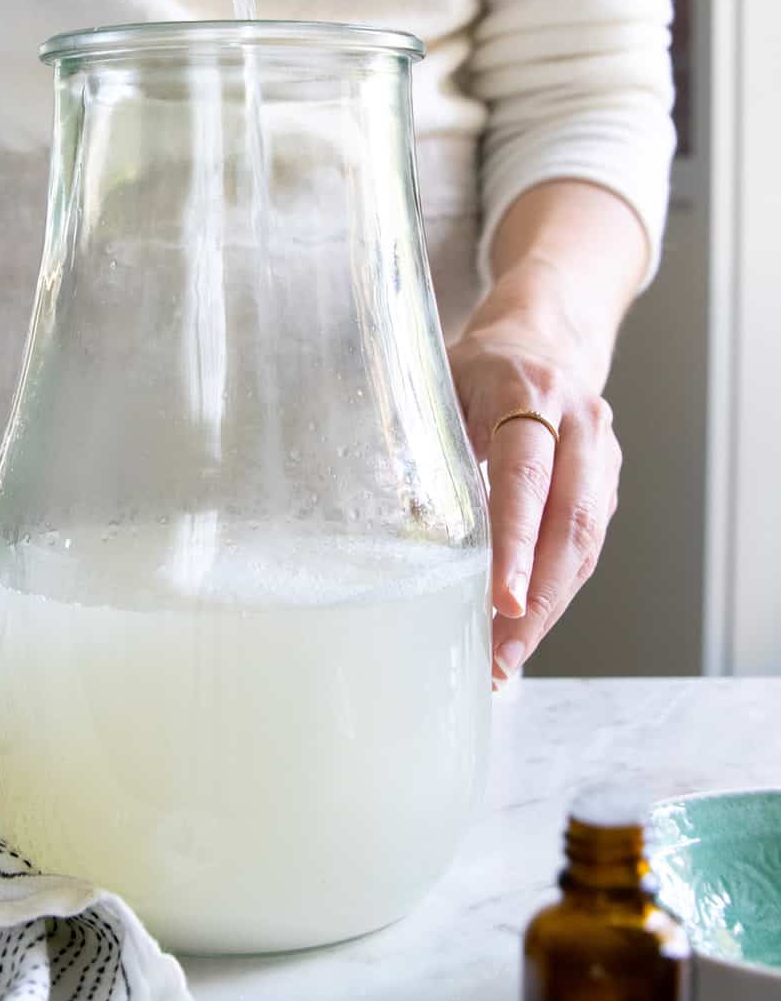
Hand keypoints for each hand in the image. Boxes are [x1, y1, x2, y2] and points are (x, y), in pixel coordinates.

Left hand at [447, 274, 621, 684]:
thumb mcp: (439, 380)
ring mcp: (603, 457)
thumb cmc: (479, 367)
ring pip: (585, 546)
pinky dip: (556, 593)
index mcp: (531, 394)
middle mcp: (581, 426)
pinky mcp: (607, 487)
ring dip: (548, 608)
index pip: (526, 475)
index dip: (516, 540)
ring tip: (507, 658)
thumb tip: (392, 515)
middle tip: (502, 652)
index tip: (500, 598)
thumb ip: (418, 435)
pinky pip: (587, 549)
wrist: (546, 342)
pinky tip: (523, 628)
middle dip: (537, 596)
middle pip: (569, 523)